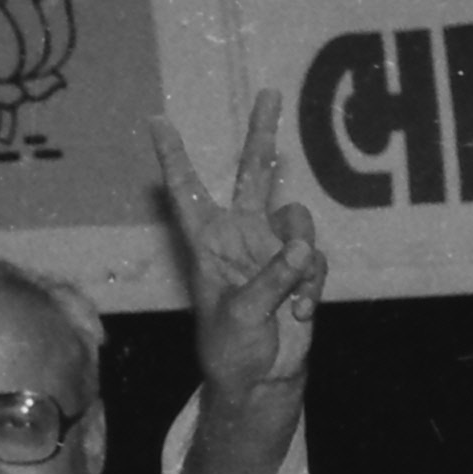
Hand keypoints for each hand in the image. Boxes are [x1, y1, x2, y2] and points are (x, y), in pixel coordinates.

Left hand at [155, 89, 324, 402]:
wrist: (261, 380)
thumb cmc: (232, 349)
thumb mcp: (244, 313)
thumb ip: (273, 276)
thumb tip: (303, 248)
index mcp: (208, 243)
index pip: (188, 192)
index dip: (174, 157)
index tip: (156, 121)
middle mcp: (240, 237)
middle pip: (252, 174)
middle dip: (263, 135)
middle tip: (270, 93)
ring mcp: (272, 250)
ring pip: (298, 222)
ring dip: (301, 259)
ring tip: (294, 299)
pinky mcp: (300, 269)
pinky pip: (316, 259)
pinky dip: (312, 285)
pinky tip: (301, 314)